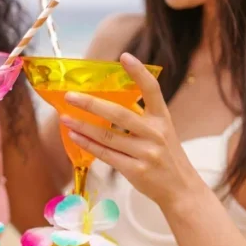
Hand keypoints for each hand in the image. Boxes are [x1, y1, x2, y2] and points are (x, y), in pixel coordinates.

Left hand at [60, 53, 205, 207]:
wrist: (181, 189)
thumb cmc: (165, 155)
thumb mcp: (160, 131)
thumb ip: (140, 117)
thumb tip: (105, 102)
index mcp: (162, 118)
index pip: (152, 90)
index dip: (139, 72)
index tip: (124, 56)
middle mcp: (155, 133)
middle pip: (119, 114)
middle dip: (91, 103)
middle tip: (70, 95)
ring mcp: (146, 153)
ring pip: (107, 136)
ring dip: (83, 125)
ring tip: (65, 117)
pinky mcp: (136, 171)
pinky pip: (106, 154)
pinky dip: (88, 145)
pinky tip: (75, 137)